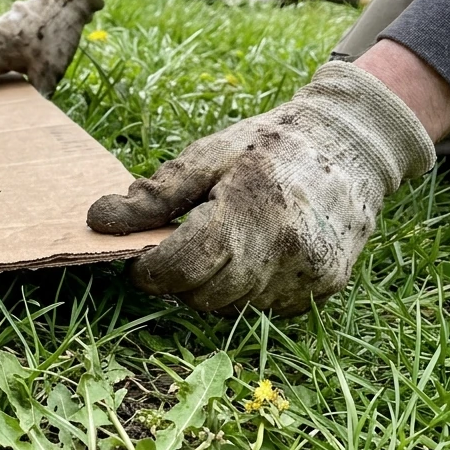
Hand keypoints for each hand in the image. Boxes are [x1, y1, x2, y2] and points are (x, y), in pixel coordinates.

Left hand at [87, 61, 435, 314]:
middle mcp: (283, 251)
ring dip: (214, 284)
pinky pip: (265, 306)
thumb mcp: (206, 156)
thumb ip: (153, 195)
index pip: (181, 268)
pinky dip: (248, 287)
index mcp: (247, 212)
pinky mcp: (324, 288)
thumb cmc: (267, 146)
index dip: (150, 268)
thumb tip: (98, 221)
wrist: (351, 143)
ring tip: (224, 240)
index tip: (143, 254)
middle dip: (180, 276)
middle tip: (183, 242)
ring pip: (232, 306)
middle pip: (202, 295)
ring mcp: (308, 275)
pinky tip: (256, 252)